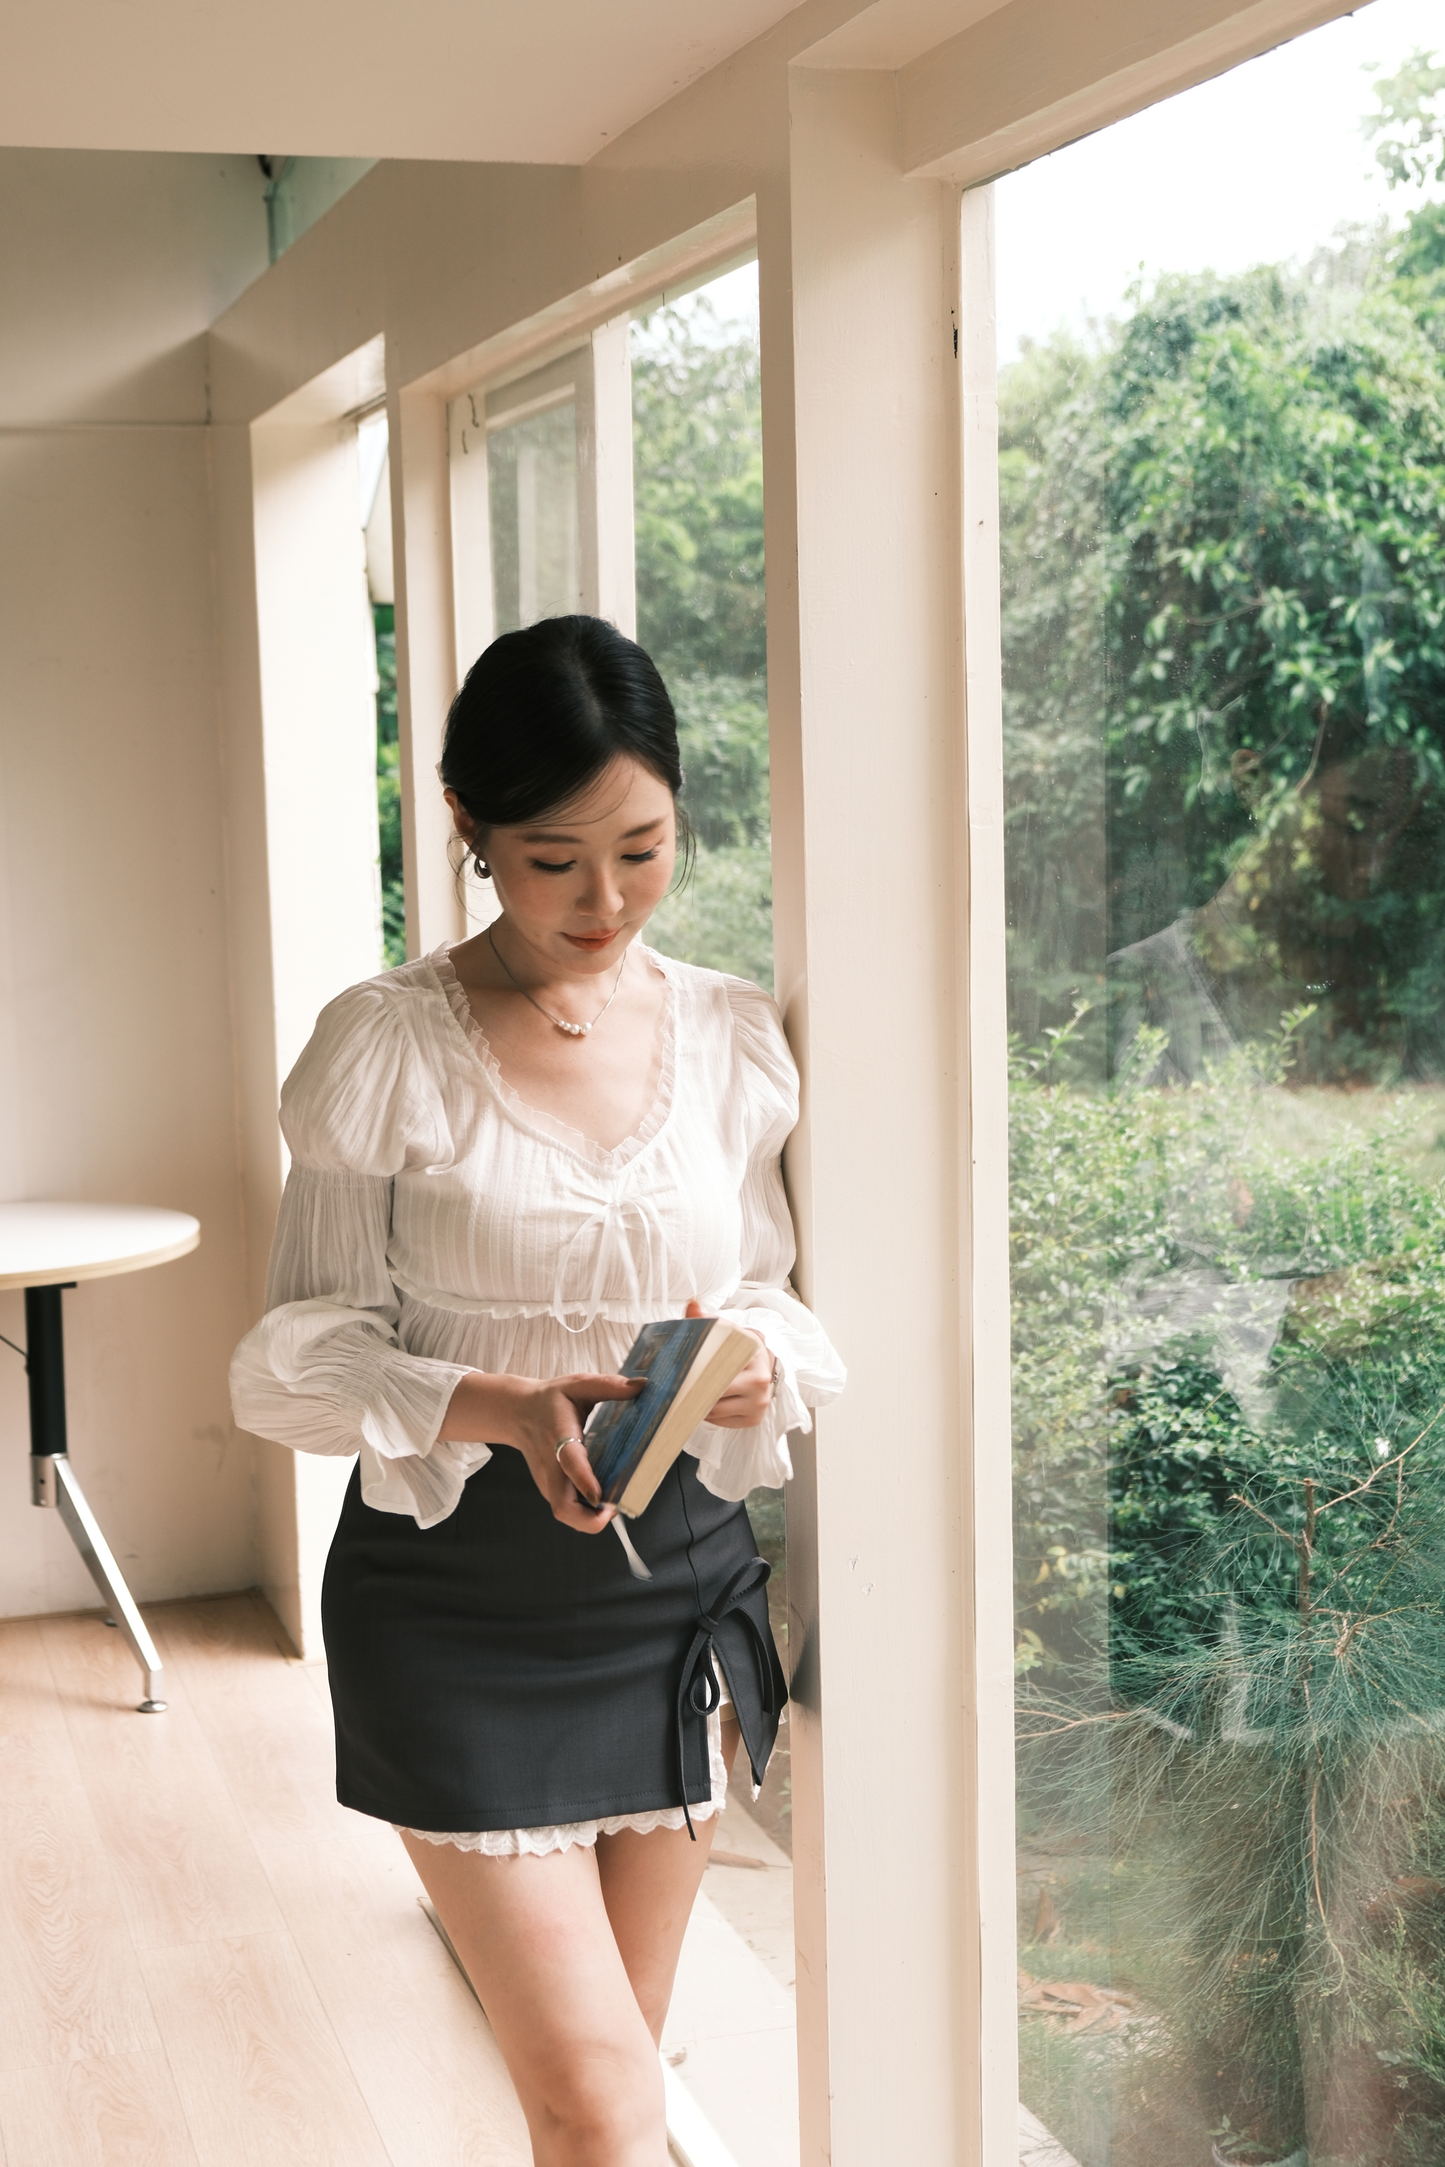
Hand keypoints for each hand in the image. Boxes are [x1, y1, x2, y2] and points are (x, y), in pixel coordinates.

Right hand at [437, 1369, 642, 1533]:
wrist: (518, 1413)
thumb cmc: (550, 1400)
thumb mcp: (578, 1384)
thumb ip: (609, 1385)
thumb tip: (642, 1386)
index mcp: (558, 1437)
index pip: (570, 1463)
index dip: (585, 1481)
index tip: (600, 1495)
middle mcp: (551, 1466)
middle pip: (563, 1507)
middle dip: (590, 1520)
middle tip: (615, 1509)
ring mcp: (548, 1482)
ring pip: (565, 1513)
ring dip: (590, 1519)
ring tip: (615, 1505)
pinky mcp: (551, 1489)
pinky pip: (568, 1508)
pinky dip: (586, 1513)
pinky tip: (605, 1501)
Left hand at [685, 1299, 775, 1427]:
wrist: (763, 1364)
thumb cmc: (739, 1350)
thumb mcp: (726, 1331)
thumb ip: (707, 1319)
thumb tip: (692, 1305)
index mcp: (754, 1355)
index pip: (719, 1366)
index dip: (696, 1371)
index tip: (679, 1373)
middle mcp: (761, 1381)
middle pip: (716, 1392)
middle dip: (693, 1392)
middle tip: (673, 1390)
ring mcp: (759, 1403)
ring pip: (717, 1411)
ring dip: (698, 1406)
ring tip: (684, 1397)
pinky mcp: (754, 1419)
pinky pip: (722, 1422)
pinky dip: (709, 1416)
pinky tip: (701, 1406)